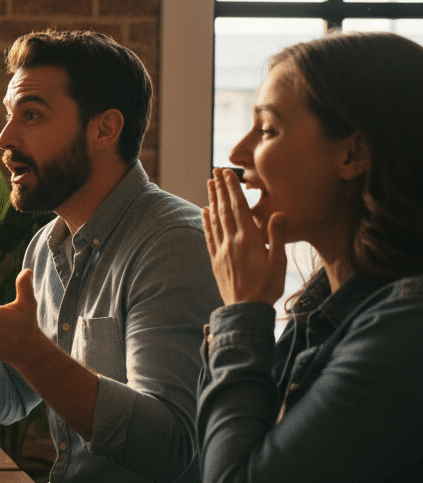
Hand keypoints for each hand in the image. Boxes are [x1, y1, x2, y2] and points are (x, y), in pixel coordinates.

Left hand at [203, 167, 286, 305]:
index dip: (232, 189)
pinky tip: (204, 211)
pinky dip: (206, 221)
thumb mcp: (279, 262)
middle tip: (215, 171)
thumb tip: (278, 213)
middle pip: (224, 210)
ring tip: (209, 184)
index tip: (226, 174)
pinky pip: (209, 236)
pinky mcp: (216, 260)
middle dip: (220, 189)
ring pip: (215, 220)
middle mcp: (232, 242)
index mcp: (249, 240)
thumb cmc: (267, 288)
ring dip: (212, 200)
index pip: (239, 208)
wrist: (245, 310)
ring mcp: (221, 251)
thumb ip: (277, 236)